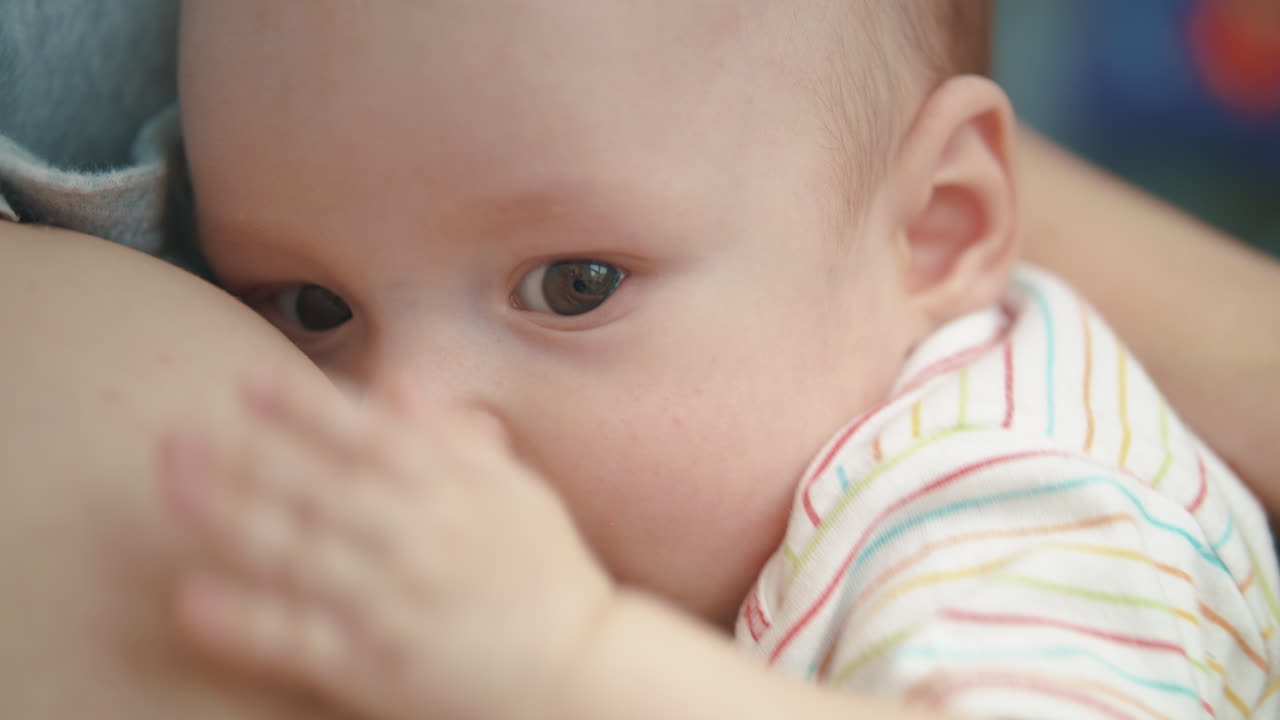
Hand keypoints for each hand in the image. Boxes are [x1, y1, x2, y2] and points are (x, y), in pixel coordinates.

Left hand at [158, 373, 616, 719]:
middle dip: (246, 454)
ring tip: (174, 491)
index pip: (366, 440)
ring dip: (229, 519)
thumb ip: (456, 441)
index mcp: (453, 494)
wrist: (578, 673)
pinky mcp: (374, 668)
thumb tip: (398, 386)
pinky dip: (245, 619)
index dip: (304, 410)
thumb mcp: (518, 494)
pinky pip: (298, 640)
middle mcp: (416, 540)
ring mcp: (391, 605)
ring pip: (296, 554)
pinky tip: (192, 598)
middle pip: (317, 489)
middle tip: (177, 430)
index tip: (250, 383)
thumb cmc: (547, 578)